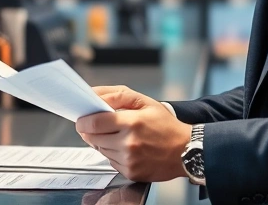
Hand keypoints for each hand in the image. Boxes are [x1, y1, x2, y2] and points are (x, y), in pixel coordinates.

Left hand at [76, 85, 191, 182]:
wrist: (186, 151)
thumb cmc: (166, 125)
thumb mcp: (145, 102)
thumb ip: (117, 95)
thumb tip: (94, 94)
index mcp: (132, 122)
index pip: (94, 123)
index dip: (83, 121)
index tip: (81, 119)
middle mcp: (129, 143)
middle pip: (93, 137)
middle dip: (90, 131)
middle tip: (98, 126)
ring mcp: (129, 160)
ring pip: (100, 150)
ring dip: (102, 141)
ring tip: (118, 135)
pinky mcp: (130, 172)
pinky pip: (110, 161)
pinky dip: (113, 153)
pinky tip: (126, 147)